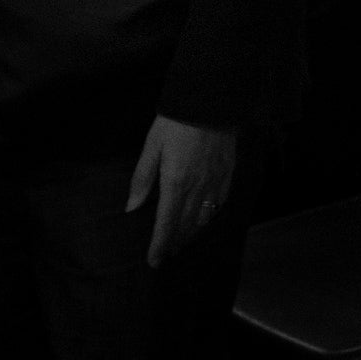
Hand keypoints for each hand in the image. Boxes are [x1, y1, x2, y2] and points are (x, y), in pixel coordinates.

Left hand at [126, 115, 237, 267]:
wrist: (212, 100)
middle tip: (165, 254)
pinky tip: (204, 217)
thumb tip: (132, 206)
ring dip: (192, 232)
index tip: (154, 260)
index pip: (166, 224)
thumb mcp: (152, 146)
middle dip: (175, 243)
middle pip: (186, 225)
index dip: (159, 245)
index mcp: (176, 182)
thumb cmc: (177, 121)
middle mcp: (198, 186)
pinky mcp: (228, 172)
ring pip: (204, 217)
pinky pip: (220, 202)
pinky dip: (210, 215)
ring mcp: (216, 180)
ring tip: (182, 240)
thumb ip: (142, 178)